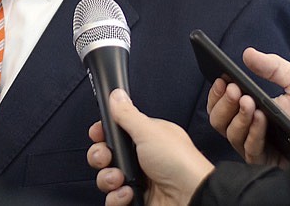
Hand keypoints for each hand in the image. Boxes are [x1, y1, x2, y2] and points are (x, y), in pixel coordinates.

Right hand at [87, 89, 214, 205]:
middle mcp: (140, 158)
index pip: (116, 132)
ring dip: (108, 178)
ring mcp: (138, 180)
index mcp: (146, 137)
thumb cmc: (179, 162)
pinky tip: (129, 193)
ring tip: (120, 178)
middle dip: (100, 156)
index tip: (97, 134)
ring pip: (106, 177)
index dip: (103, 133)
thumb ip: (127, 114)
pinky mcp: (135, 199)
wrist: (191, 197)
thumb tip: (116, 94)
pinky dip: (116, 197)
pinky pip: (113, 198)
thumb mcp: (149, 131)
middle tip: (106, 157)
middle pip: (106, 154)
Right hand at [207, 48, 289, 165]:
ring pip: (230, 134)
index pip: (223, 104)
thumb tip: (247, 53)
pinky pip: (250, 149)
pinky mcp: (269, 162)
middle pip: (219, 120)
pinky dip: (253, 132)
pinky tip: (262, 117)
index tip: (220, 78)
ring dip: (236, 116)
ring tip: (248, 101)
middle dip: (222, 103)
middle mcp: (251, 128)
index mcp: (254, 108)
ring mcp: (259, 145)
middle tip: (232, 88)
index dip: (217, 93)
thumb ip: (273, 67)